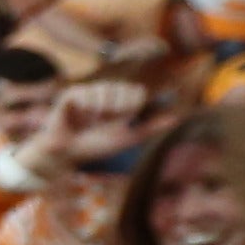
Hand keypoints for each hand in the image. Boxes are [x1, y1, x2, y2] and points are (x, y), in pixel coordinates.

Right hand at [33, 76, 158, 175]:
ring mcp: (88, 92)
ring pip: (106, 89)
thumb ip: (150, 128)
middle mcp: (105, 93)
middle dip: (116, 110)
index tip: (120, 121)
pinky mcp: (71, 94)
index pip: (137, 92)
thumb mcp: (127, 139)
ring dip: (102, 110)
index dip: (131, 108)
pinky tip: (81, 117)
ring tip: (91, 121)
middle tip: (103, 122)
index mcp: (120, 102)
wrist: (67, 155)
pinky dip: (87, 108)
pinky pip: (87, 93)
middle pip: (123, 89)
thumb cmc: (95, 147)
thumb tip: (177, 118)